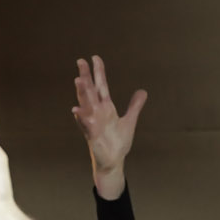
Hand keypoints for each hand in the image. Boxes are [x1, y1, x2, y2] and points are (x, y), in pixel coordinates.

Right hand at [71, 56, 145, 198]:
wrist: (114, 161)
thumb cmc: (118, 142)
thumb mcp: (129, 121)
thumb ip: (134, 106)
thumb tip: (142, 91)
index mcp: (106, 108)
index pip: (101, 86)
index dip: (98, 72)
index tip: (95, 57)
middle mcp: (97, 112)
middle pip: (90, 91)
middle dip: (86, 76)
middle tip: (80, 61)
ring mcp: (93, 123)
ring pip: (86, 104)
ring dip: (82, 93)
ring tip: (78, 80)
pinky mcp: (92, 135)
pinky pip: (85, 125)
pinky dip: (81, 117)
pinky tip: (76, 109)